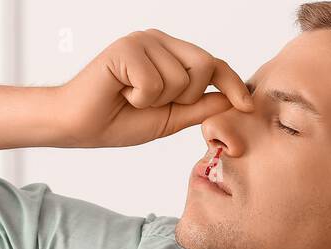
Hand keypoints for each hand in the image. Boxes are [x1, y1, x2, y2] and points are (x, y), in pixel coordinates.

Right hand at [56, 29, 253, 147]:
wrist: (81, 126)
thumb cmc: (120, 120)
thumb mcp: (171, 118)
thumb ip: (200, 106)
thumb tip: (233, 101)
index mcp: (172, 55)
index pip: (214, 64)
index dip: (233, 84)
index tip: (249, 105)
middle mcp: (160, 42)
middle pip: (204, 65)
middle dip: (187, 96)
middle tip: (155, 103)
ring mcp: (143, 41)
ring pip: (179, 78)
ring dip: (157, 101)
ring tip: (133, 98)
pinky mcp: (126, 48)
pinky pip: (153, 83)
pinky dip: (139, 98)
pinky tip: (121, 93)